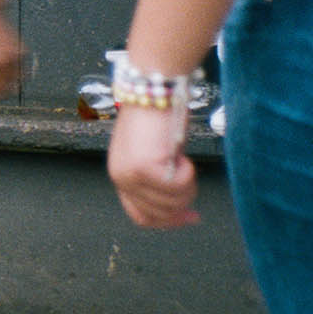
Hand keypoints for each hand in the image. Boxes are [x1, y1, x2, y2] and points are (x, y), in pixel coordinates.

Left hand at [108, 105, 199, 227]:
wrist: (152, 92)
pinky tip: (180, 155)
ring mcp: (130, 175)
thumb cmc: (156, 118)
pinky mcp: (143, 168)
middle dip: (183, 201)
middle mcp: (121, 178)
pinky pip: (177, 187)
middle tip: (189, 178)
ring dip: (187, 184)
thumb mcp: (153, 155)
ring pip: (172, 202)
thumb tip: (180, 205)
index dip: (169, 221)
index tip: (191, 217)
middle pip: (160, 214)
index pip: (141, 216)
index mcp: (121, 176)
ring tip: (181, 160)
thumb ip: (158, 180)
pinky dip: (188, 173)